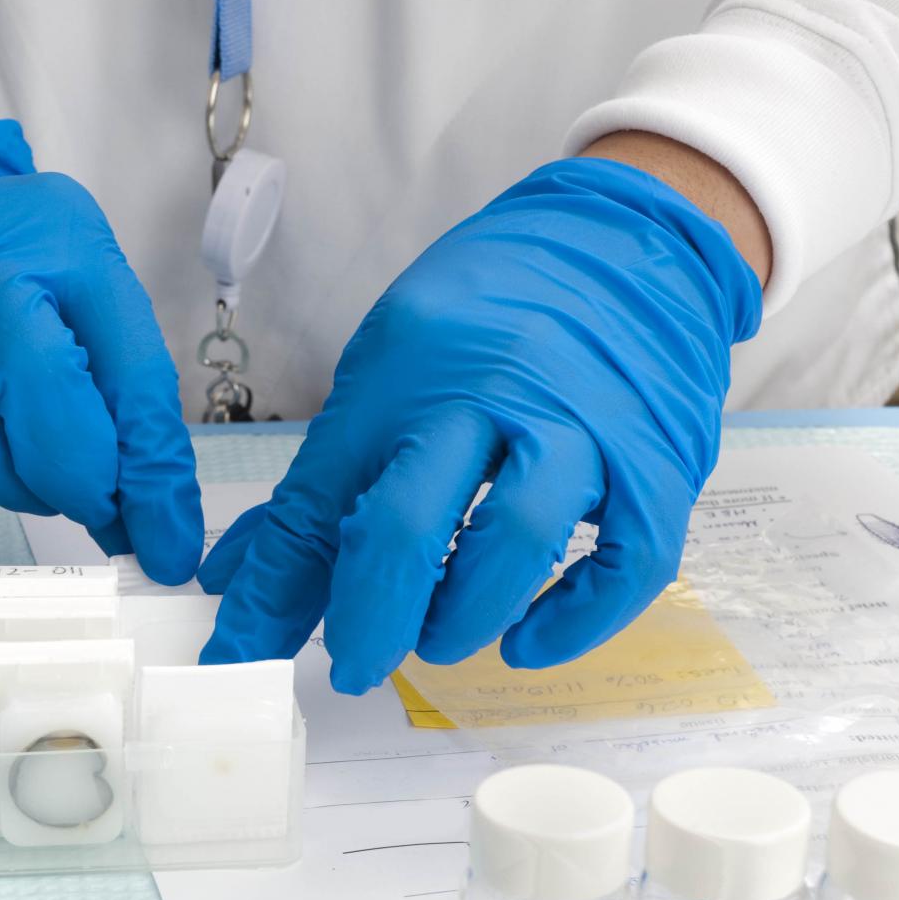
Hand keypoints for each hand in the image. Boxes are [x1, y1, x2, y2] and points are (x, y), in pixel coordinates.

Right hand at [0, 120, 202, 583]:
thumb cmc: (14, 261)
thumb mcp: (94, 293)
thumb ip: (130, 400)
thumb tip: (154, 518)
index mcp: (60, 238)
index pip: (128, 375)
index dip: (151, 475)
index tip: (166, 541)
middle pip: (40, 407)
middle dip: (79, 484)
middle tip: (98, 508)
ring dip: (18, 487)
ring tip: (35, 469)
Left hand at [198, 157, 761, 691]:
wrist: (625, 236)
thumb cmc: (492, 310)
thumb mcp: (387, 367)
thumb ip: (321, 484)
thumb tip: (238, 583)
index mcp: (405, 371)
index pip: (319, 494)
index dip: (272, 591)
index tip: (241, 657)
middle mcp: (491, 392)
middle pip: (410, 517)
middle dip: (370, 615)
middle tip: (355, 663)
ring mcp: (585, 426)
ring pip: (518, 537)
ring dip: (468, 615)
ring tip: (440, 642)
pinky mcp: (660, 459)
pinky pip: (629, 558)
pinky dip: (576, 618)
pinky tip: (529, 642)